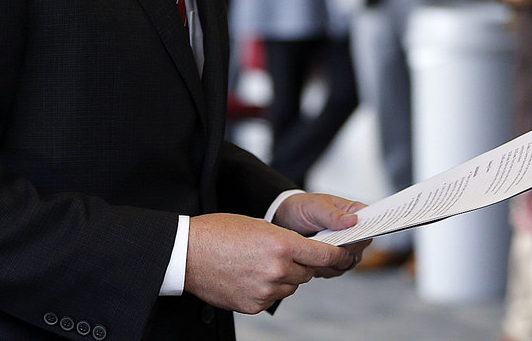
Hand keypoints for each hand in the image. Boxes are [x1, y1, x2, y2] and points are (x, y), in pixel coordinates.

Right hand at [183, 213, 356, 313]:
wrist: (187, 253)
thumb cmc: (220, 231)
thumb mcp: (259, 225)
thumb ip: (286, 241)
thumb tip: (307, 252)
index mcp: (282, 244)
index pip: (324, 255)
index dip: (337, 255)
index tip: (345, 255)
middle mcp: (278, 270)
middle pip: (308, 272)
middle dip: (302, 264)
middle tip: (286, 254)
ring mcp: (266, 290)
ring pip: (290, 285)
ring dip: (284, 277)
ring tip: (260, 263)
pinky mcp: (254, 306)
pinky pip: (272, 297)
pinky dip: (267, 289)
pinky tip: (249, 276)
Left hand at [273, 192, 370, 278]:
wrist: (284, 220)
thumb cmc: (302, 207)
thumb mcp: (316, 207)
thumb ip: (333, 214)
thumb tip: (353, 220)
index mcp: (355, 212)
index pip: (370, 224)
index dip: (365, 233)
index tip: (350, 239)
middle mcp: (354, 231)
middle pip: (360, 246)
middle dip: (342, 250)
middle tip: (324, 245)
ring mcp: (346, 247)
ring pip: (349, 262)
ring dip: (332, 261)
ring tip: (314, 252)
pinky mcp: (335, 260)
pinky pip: (336, 270)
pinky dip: (324, 269)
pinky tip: (311, 260)